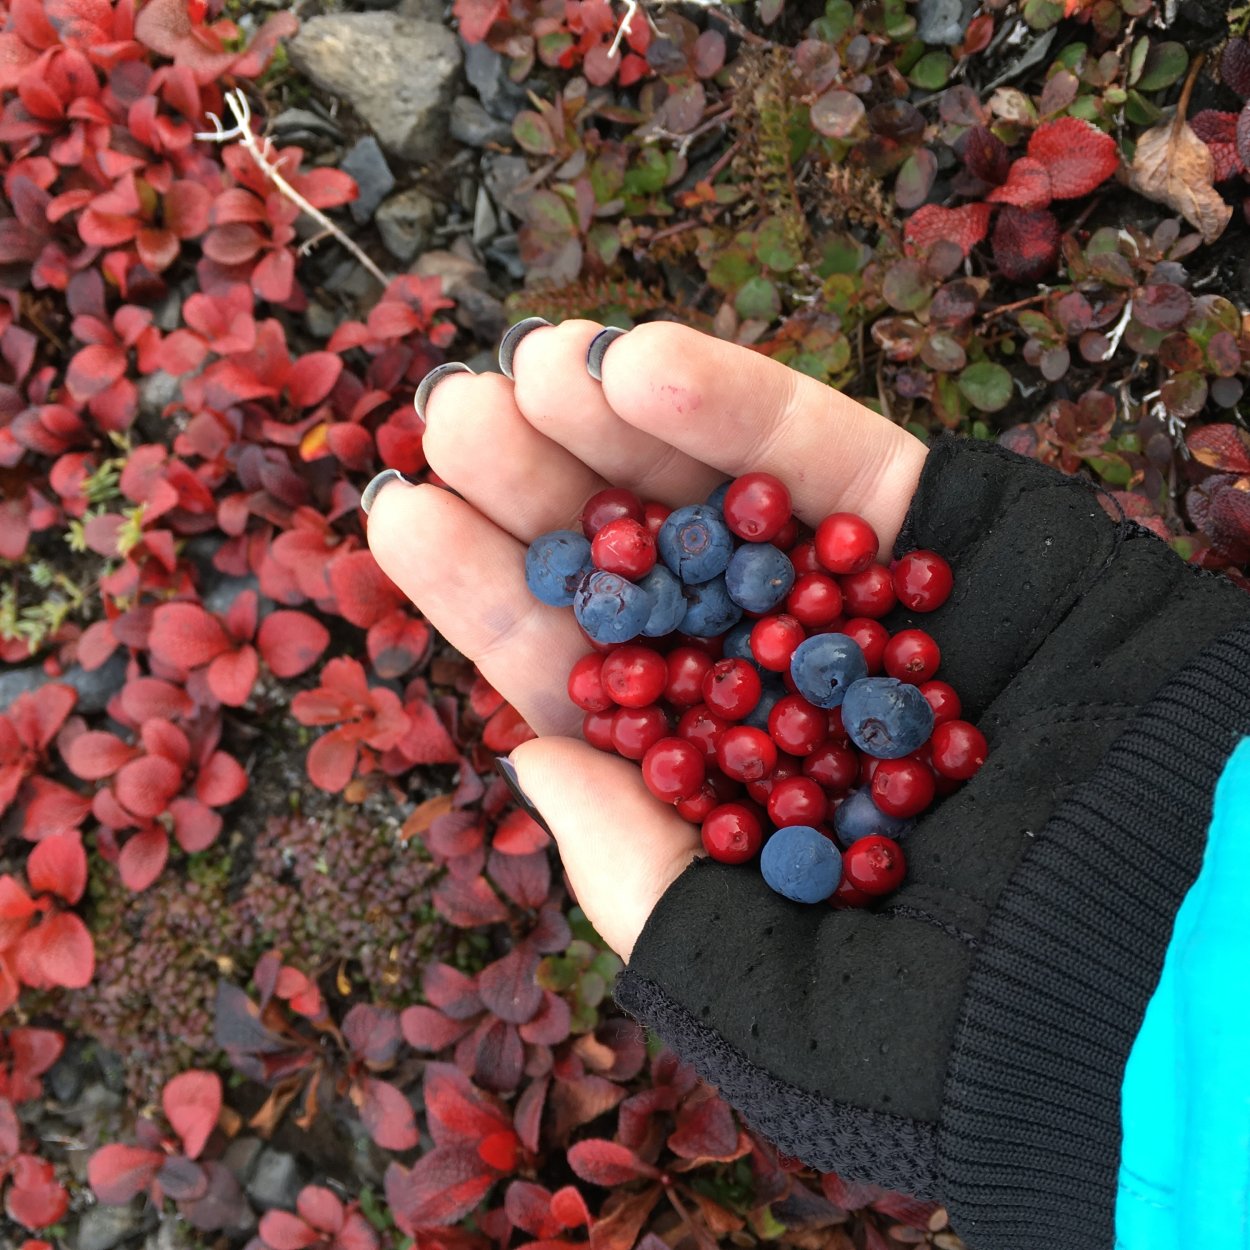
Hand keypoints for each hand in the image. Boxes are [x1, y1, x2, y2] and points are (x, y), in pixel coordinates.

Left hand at [365, 319, 927, 960]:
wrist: (1175, 952)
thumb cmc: (970, 1019)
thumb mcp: (760, 999)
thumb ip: (639, 883)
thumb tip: (532, 759)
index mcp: (713, 785)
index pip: (574, 674)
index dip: (485, 596)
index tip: (401, 515)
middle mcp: (765, 677)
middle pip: (629, 564)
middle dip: (538, 489)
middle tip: (449, 415)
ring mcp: (842, 594)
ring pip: (709, 490)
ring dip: (612, 421)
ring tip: (525, 366)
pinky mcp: (933, 526)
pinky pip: (820, 450)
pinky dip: (731, 403)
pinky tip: (635, 359)